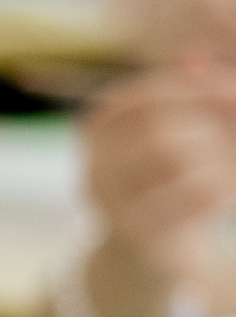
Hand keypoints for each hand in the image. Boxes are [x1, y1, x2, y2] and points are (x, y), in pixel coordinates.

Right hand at [83, 58, 235, 303]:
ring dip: (219, 156)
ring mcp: (113, 208)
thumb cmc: (167, 181)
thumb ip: (188, 94)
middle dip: (208, 124)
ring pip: (172, 161)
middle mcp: (94, 170)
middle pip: (155, 131)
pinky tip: (231, 191)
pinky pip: (192, 199)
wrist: (148, 258)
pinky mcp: (142, 240)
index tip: (230, 88)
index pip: (135, 100)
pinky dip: (221, 188)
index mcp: (95, 135)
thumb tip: (196, 58)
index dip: (188, 89)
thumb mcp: (174, 132)